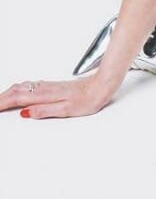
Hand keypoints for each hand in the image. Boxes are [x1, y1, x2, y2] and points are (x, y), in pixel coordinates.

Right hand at [0, 73, 117, 119]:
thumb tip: (24, 112)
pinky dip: (19, 89)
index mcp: (46, 94)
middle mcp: (45, 88)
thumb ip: (44, 110)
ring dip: (9, 93)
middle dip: (2, 97)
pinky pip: (30, 85)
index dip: (2, 102)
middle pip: (17, 90)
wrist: (102, 85)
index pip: (17, 97)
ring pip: (23, 86)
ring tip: (1, 100)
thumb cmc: (88, 99)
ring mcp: (49, 86)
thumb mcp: (66, 110)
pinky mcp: (54, 86)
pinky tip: (19, 92)